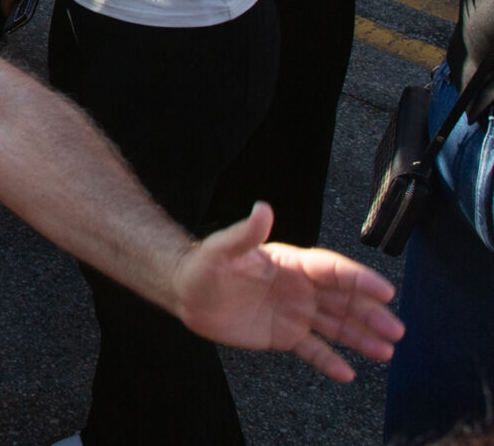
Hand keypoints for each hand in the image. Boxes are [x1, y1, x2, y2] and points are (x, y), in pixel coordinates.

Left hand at [169, 204, 400, 380]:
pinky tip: (348, 373)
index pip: (333, 270)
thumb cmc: (204, 265)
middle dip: (371, 314)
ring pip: (336, 326)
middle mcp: (300, 288)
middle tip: (396, 330)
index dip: (360, 280)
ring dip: (361, 338)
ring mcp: (295, 313)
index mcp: (291, 264)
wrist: (186, 293)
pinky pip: (313, 350)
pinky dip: (330, 361)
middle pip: (344, 300)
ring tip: (386, 352)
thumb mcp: (222, 249)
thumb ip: (245, 233)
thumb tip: (263, 208)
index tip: (385, 292)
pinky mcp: (284, 335)